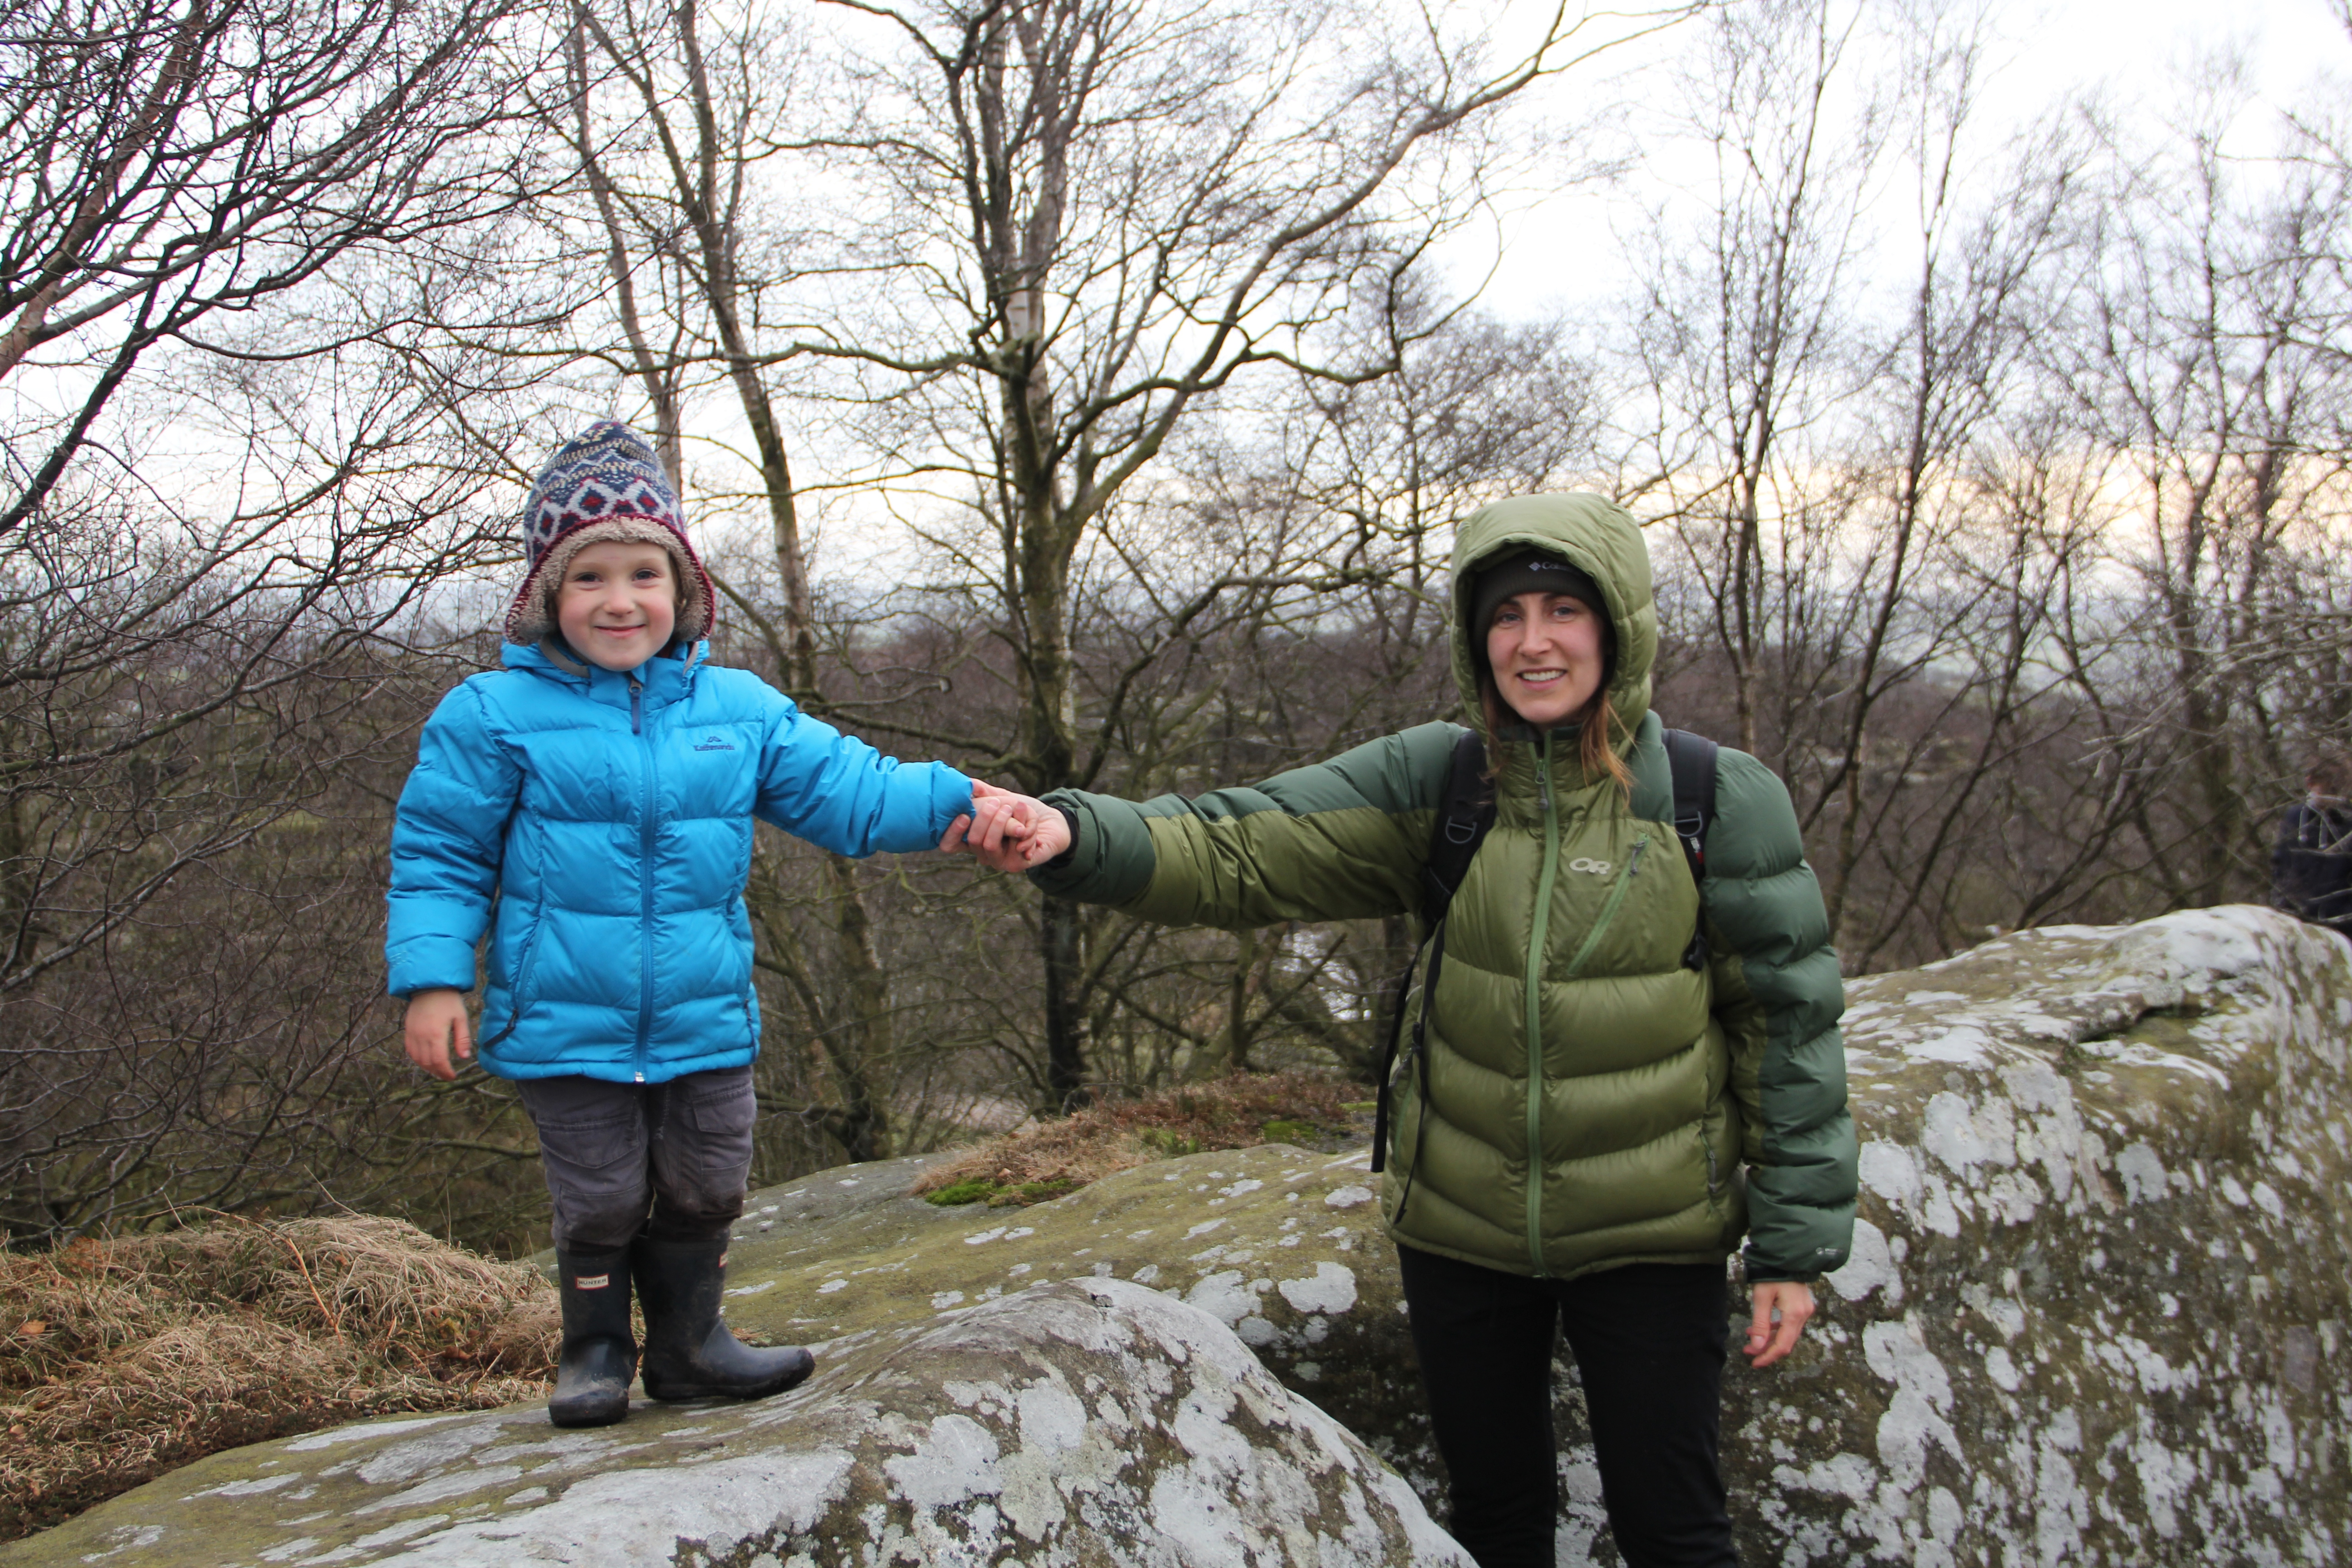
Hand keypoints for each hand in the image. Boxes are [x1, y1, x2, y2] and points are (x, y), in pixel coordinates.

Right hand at [403, 988, 472, 1079]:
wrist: (430, 986)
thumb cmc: (448, 1001)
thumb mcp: (460, 1018)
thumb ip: (462, 1039)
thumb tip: (465, 1057)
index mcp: (436, 1034)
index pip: (439, 1061)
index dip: (446, 1072)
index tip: (453, 1076)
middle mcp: (421, 1036)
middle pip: (427, 1063)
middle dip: (438, 1072)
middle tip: (447, 1075)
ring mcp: (412, 1034)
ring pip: (417, 1059)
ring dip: (427, 1068)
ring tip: (438, 1070)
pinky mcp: (408, 1030)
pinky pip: (409, 1050)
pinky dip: (417, 1059)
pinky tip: (426, 1060)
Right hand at [939, 779, 1071, 871]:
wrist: (1051, 822)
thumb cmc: (1023, 811)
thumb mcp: (1004, 797)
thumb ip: (985, 792)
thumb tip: (968, 783)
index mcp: (973, 837)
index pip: (950, 844)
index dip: (952, 832)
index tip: (964, 815)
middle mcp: (982, 853)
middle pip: (973, 840)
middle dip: (985, 817)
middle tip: (999, 803)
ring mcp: (997, 861)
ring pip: (989, 844)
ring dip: (1003, 822)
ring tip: (1015, 807)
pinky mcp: (1015, 865)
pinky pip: (1014, 846)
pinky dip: (1025, 828)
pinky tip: (1031, 824)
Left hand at [1744, 1280, 1813, 1366]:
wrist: (1784, 1254)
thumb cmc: (1771, 1273)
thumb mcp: (1761, 1297)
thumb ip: (1760, 1323)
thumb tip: (1757, 1347)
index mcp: (1795, 1314)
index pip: (1783, 1345)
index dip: (1768, 1357)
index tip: (1754, 1363)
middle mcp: (1804, 1315)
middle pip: (1786, 1342)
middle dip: (1766, 1349)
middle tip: (1748, 1351)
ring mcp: (1805, 1310)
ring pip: (1787, 1334)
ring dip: (1769, 1338)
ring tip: (1749, 1339)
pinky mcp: (1802, 1305)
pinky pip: (1789, 1324)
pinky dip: (1775, 1328)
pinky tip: (1760, 1327)